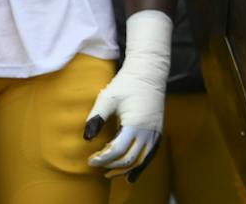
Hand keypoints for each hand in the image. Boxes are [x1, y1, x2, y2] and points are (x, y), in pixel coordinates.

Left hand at [85, 10, 170, 180]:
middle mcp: (148, 129)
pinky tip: (132, 174)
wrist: (149, 71)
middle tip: (96, 164)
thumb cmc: (127, 83)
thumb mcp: (107, 97)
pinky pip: (151, 154)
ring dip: (126, 169)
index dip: (102, 158)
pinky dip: (141, 165)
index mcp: (135, 122)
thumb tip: (86, 138)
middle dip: (111, 165)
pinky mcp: (158, 129)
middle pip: (129, 158)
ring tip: (110, 173)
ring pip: (142, 159)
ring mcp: (156, 130)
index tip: (90, 159)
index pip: (117, 150)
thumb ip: (96, 117)